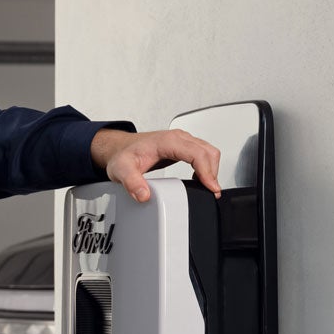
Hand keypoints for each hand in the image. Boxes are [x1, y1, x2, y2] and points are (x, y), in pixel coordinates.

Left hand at [91, 128, 222, 202]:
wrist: (120, 148)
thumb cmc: (123, 155)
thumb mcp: (121, 170)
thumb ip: (131, 182)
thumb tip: (144, 195)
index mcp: (167, 141)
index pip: (196, 153)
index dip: (207, 171)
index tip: (211, 188)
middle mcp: (178, 138)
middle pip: (208, 152)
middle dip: (213, 173)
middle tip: (211, 192)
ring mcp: (182, 141)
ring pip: (208, 151)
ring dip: (212, 169)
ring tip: (208, 188)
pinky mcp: (183, 147)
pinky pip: (203, 154)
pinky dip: (207, 167)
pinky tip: (201, 179)